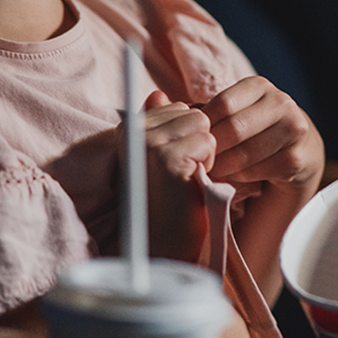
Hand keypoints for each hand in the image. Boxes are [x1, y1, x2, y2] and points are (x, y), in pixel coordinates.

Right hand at [139, 90, 215, 262]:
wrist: (165, 244)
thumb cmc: (168, 200)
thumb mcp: (161, 157)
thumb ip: (161, 123)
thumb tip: (158, 93)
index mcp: (129, 127)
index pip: (179, 107)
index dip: (187, 136)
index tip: (173, 165)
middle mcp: (133, 131)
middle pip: (194, 113)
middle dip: (198, 142)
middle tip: (182, 173)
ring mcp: (149, 143)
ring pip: (203, 126)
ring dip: (204, 154)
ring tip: (186, 178)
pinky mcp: (167, 158)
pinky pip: (208, 142)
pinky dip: (207, 164)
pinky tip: (190, 184)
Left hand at [200, 76, 323, 194]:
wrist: (294, 149)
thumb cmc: (251, 130)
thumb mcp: (232, 113)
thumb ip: (202, 111)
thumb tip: (161, 101)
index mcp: (259, 86)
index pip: (223, 104)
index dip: (204, 126)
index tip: (193, 141)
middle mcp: (281, 102)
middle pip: (234, 128)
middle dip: (213, 150)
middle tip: (199, 162)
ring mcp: (293, 130)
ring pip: (245, 153)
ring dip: (224, 166)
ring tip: (213, 171)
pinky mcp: (295, 158)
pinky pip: (258, 171)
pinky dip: (240, 177)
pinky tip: (234, 177)